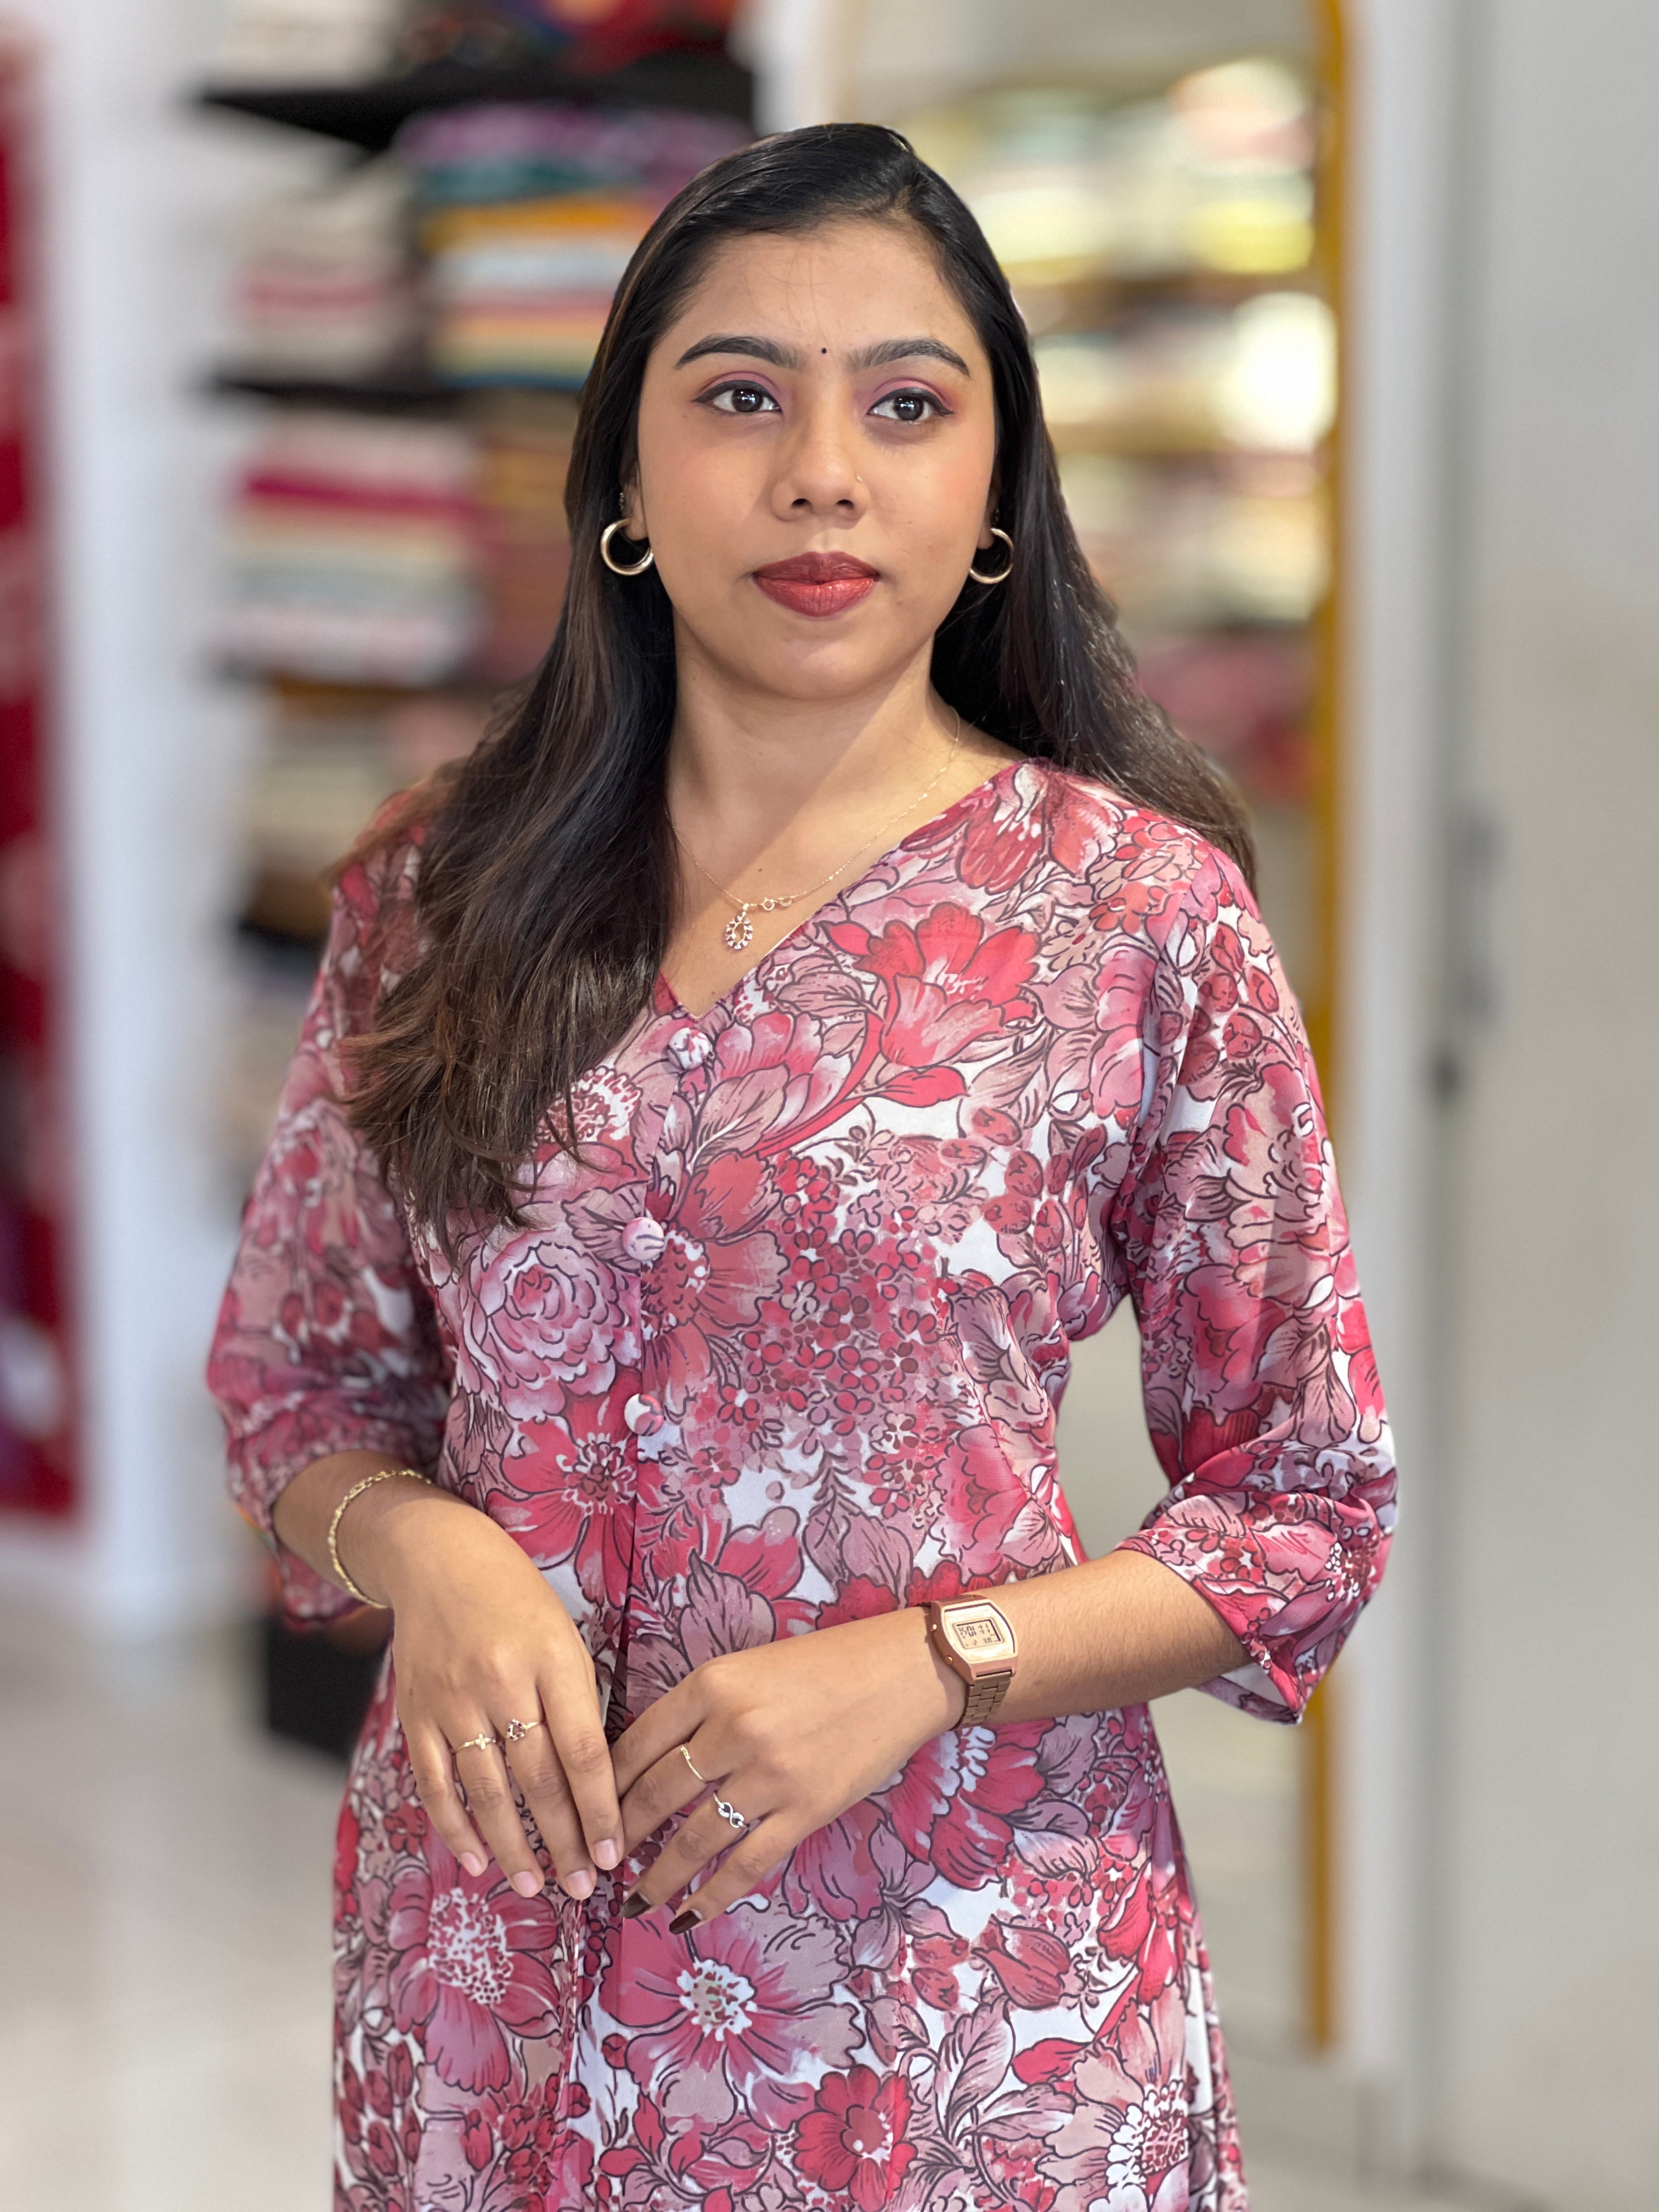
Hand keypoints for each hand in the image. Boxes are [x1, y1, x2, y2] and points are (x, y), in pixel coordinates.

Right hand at [362, 1484, 622, 1900]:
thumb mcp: (565, 1636)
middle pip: (538, 1780)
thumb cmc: (517, 1599)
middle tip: (582, 1887)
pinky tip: (476, 1861)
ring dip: (513, 1847)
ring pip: (487, 1792)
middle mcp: (502, 1683)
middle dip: (564, 1841)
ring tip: (536, 1886)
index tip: (614, 1853)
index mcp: (552, 1660)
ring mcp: (454, 1702)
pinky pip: (437, 1783)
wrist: (437, 1559)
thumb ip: (578, 1702)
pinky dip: (455, 1827)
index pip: (583, 1752)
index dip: (600, 1810)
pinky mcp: (418, 1714)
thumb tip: (596, 1783)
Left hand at [609, 1606, 963, 1927]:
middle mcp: (733, 1729)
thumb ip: (702, 1709)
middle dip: (618, 1837)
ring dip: (657, 1878)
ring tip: (634, 1900)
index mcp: (712, 1684)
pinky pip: (745, 1864)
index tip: (582, 1812)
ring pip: (692, 1839)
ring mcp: (769, 1775)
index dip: (601, 1785)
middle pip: (655, 1794)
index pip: (637, 1743)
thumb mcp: (749, 1667)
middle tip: (594, 1864)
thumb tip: (650, 1762)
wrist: (902, 1673)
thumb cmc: (825, 1664)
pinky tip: (688, 1915)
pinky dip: (711, 1896)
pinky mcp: (805, 1810)